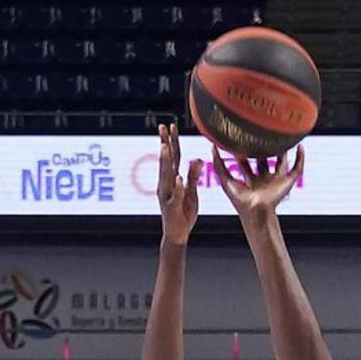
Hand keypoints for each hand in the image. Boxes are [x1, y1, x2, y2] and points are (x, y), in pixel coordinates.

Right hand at [157, 123, 201, 245]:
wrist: (177, 233)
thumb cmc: (183, 211)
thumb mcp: (191, 191)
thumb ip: (193, 176)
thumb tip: (197, 159)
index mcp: (172, 179)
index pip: (172, 157)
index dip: (171, 141)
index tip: (170, 126)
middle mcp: (166, 184)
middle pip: (166, 161)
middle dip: (165, 144)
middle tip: (163, 128)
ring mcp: (167, 195)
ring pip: (166, 176)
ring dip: (165, 161)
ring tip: (166, 148)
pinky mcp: (171, 207)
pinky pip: (174, 196)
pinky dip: (176, 188)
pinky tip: (178, 179)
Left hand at [210, 144, 303, 223]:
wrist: (256, 211)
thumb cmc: (241, 201)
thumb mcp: (226, 179)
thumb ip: (219, 164)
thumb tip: (212, 146)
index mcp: (251, 180)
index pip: (247, 162)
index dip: (243, 151)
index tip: (239, 139)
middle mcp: (264, 179)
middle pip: (264, 160)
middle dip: (262, 148)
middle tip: (259, 133)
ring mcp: (276, 180)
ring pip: (281, 161)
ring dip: (283, 150)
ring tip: (282, 135)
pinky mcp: (287, 182)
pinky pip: (297, 168)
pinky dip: (300, 157)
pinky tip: (300, 146)